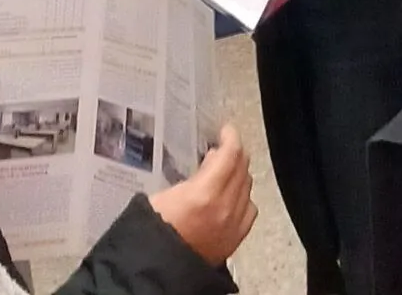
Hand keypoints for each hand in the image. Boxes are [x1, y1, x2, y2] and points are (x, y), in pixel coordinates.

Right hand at [149, 125, 255, 264]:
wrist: (156, 270)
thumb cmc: (151, 233)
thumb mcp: (164, 195)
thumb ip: (195, 174)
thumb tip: (212, 160)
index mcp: (205, 192)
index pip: (231, 154)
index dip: (231, 137)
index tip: (226, 131)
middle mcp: (225, 206)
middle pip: (242, 167)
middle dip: (233, 154)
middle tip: (221, 151)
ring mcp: (234, 223)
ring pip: (248, 186)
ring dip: (238, 175)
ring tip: (223, 174)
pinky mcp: (236, 238)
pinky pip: (250, 209)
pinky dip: (243, 198)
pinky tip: (232, 198)